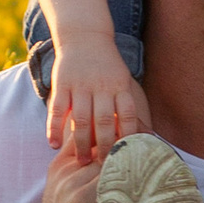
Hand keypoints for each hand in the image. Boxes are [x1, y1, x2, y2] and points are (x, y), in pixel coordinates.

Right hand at [47, 41, 151, 161]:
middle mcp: (101, 86)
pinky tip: (54, 145)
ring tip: (81, 162)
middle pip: (105, 121)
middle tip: (104, 167)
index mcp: (120, 86)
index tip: (127, 157)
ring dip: (81, 143)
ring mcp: (80, 85)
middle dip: (105, 146)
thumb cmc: (107, 66)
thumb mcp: (123, 80)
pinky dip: (54, 128)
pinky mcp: (61, 83)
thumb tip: (149, 136)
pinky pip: (57, 109)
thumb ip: (129, 106)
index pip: (128, 115)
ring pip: (82, 119)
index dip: (128, 137)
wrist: (84, 35)